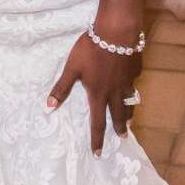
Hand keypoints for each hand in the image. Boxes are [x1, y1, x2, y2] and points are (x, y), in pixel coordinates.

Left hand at [45, 28, 142, 154]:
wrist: (118, 31)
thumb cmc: (92, 49)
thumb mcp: (72, 68)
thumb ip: (62, 87)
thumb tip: (49, 107)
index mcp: (98, 94)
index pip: (97, 122)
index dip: (96, 139)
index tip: (97, 153)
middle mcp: (115, 92)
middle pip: (118, 114)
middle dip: (119, 127)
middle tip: (122, 137)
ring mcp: (127, 81)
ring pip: (130, 101)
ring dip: (129, 112)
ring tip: (129, 118)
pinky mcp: (135, 69)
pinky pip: (134, 82)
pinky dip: (132, 87)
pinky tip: (131, 85)